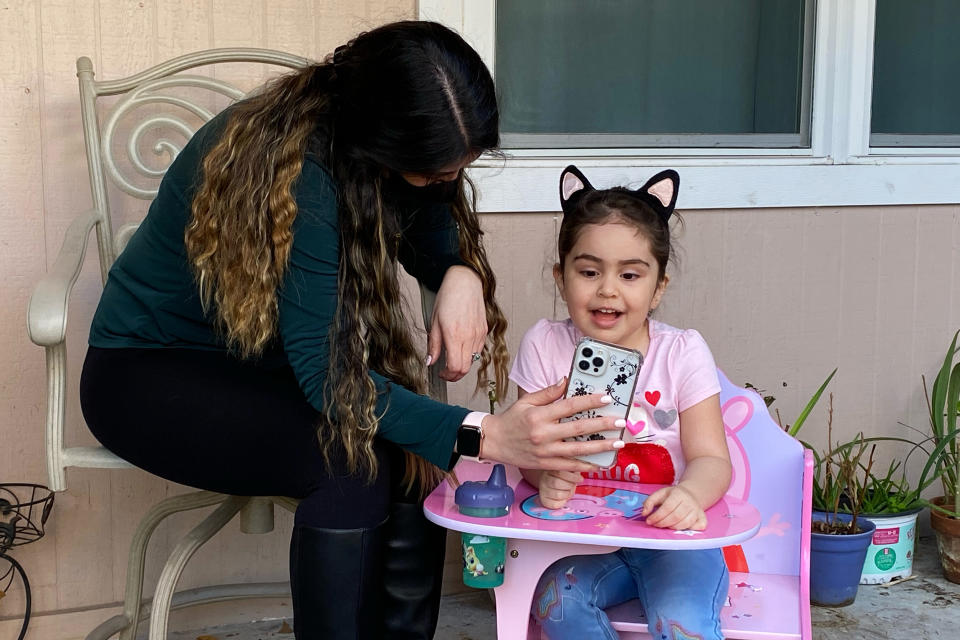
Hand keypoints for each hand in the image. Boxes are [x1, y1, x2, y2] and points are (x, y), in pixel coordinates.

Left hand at [428, 266, 486, 381]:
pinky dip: (470, 354)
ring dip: (462, 364)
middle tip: (446, 373)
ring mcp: (479, 334)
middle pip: (465, 368)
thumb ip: (433, 345)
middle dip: (454, 375)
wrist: (465, 281)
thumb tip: (430, 361)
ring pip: (473, 360)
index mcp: (454, 336)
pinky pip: (478, 349)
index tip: (441, 374)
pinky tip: (461, 347)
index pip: (455, 367)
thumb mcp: (434, 322)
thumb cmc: (449, 297)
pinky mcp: (484, 330)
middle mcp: (469, 337)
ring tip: (452, 358)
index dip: (447, 376)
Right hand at [479, 378, 625, 472]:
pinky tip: (600, 463)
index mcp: (539, 415)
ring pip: (578, 450)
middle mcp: (543, 434)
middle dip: (602, 425)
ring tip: (617, 443)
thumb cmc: (511, 420)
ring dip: (600, 447)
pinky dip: (585, 465)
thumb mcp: (526, 401)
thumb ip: (548, 393)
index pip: (569, 406)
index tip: (606, 398)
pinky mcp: (545, 465)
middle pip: (578, 429)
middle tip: (620, 421)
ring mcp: (545, 452)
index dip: (589, 401)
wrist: (493, 442)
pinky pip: (569, 466)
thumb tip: (566, 381)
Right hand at [538, 470, 582, 508]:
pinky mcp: (544, 500)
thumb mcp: (570, 467)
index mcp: (550, 468)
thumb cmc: (565, 475)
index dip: (573, 477)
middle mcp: (544, 478)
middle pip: (557, 483)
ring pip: (558, 494)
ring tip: (567, 490)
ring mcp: (543, 489)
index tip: (580, 479)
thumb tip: (588, 466)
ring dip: (567, 493)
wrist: (553, 481)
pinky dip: (562, 502)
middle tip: (572, 484)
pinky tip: (563, 496)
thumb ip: (575, 466)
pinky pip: (555, 504)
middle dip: (570, 485)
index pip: (559, 472)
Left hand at [640, 485, 706, 530]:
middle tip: (655, 525)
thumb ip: (649, 502)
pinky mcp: (702, 518)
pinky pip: (697, 527)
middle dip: (663, 523)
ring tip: (664, 526)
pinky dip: (688, 530)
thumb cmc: (673, 496)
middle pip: (676, 516)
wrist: (690, 494)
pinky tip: (679, 527)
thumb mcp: (660, 494)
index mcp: (679, 494)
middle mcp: (690, 502)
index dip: (657, 516)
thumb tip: (644, 514)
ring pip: (685, 524)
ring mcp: (698, 511)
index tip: (649, 521)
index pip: (667, 507)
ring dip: (672, 528)